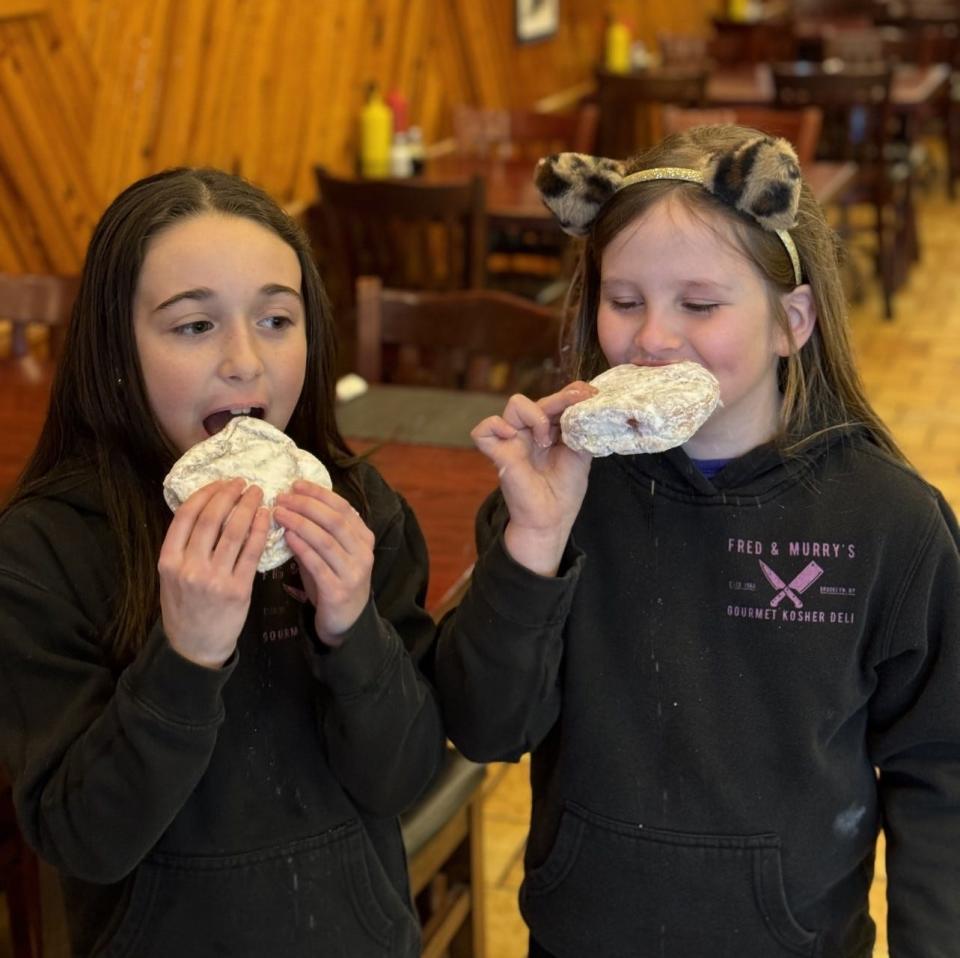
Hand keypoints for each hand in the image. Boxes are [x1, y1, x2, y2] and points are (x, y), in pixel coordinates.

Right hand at [158, 478, 269, 667]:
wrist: (195, 647)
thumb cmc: (185, 608)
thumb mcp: (170, 576)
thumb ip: (183, 547)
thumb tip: (206, 508)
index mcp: (168, 560)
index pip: (186, 516)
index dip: (206, 493)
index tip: (221, 482)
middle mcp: (189, 567)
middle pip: (211, 519)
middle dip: (229, 495)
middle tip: (243, 482)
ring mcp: (214, 579)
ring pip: (234, 532)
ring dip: (248, 507)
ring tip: (257, 494)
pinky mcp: (238, 589)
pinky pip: (252, 552)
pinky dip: (260, 530)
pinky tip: (266, 517)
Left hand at [273, 481, 374, 645]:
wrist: (345, 622)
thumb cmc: (334, 582)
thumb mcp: (330, 554)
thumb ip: (316, 532)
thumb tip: (290, 505)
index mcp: (363, 538)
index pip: (342, 507)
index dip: (319, 493)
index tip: (295, 484)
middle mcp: (363, 552)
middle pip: (334, 520)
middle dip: (306, 505)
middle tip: (282, 498)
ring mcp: (353, 572)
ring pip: (325, 540)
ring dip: (300, 523)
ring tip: (278, 513)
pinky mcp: (339, 590)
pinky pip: (318, 564)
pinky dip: (301, 548)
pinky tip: (286, 537)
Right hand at [471, 382, 595, 575]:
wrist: (551, 519)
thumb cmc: (564, 491)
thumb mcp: (581, 454)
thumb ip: (581, 428)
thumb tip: (589, 402)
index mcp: (548, 431)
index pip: (555, 400)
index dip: (571, 393)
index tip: (591, 394)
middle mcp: (529, 432)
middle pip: (539, 399)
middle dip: (561, 399)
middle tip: (578, 402)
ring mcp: (512, 441)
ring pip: (515, 404)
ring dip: (536, 415)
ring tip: (546, 440)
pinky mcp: (498, 454)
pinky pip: (483, 429)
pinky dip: (496, 426)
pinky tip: (514, 438)